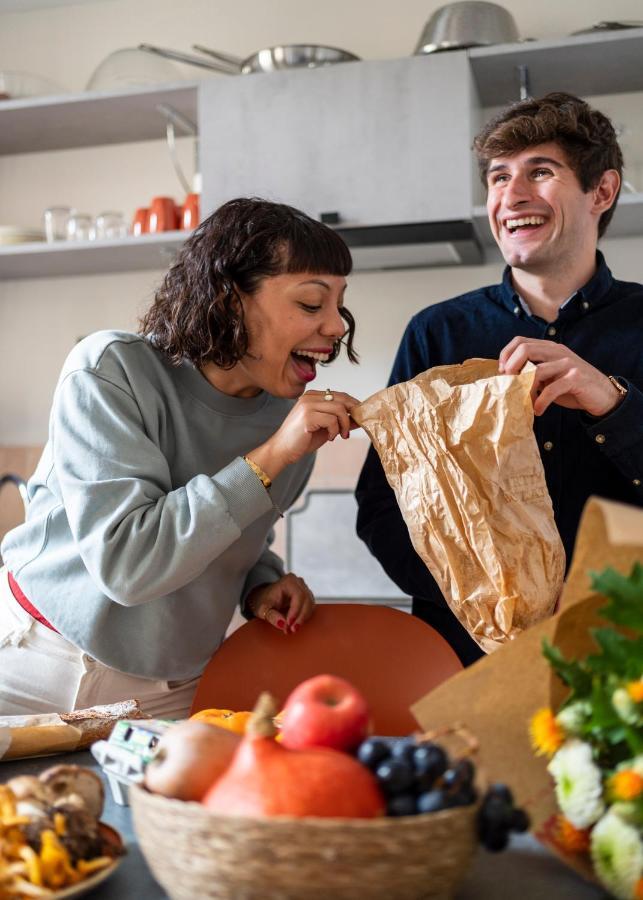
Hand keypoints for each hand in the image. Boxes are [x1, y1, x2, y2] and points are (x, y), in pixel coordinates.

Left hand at [246, 573, 315, 633]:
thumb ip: (272, 616)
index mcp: (289, 581)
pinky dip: (304, 617)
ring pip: (310, 605)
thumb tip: (282, 624)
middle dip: (300, 617)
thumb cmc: (263, 601)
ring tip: (292, 629)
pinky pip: (310, 608)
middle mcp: (299, 583)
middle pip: (307, 600)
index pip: (298, 596)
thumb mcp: (263, 609)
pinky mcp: (307, 597)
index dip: (296, 611)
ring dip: (303, 619)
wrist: (264, 598)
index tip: (289, 623)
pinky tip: (295, 624)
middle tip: (292, 629)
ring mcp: (304, 589)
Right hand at [248, 389, 360, 478]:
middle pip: (342, 399)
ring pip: (339, 409)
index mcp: (312, 396)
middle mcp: (309, 397)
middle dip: (351, 414)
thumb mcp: (325, 428)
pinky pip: (332, 420)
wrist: (282, 450)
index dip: (352, 405)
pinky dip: (335, 431)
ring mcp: (308, 405)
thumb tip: (358, 419)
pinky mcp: (307, 416)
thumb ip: (340, 421)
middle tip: (350, 429)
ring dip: (344, 425)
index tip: (358, 417)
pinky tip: (329, 438)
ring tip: (340, 435)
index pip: (340, 395)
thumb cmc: (302, 439)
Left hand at [498, 337, 622, 416]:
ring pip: (536, 370)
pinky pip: (551, 388)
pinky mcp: (576, 378)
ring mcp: (568, 363)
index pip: (520, 341)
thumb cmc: (571, 388)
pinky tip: (538, 410)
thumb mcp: (549, 376)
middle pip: (525, 349)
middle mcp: (557, 351)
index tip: (502, 373)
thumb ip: (532, 373)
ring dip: (525, 389)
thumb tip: (506, 380)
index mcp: (549, 348)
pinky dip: (541, 402)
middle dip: (511, 368)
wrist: (602, 395)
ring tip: (524, 402)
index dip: (506, 355)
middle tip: (509, 385)